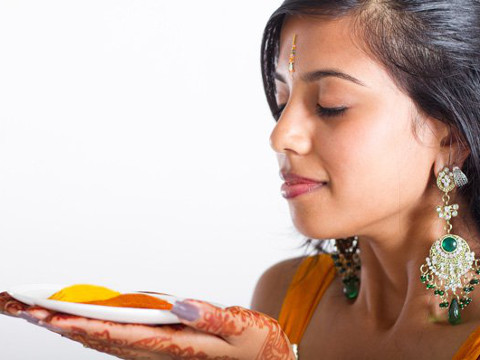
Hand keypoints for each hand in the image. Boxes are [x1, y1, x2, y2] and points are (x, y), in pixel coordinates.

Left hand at [0, 292, 295, 359]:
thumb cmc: (253, 347)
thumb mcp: (242, 330)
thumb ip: (212, 318)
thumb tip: (181, 305)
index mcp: (176, 347)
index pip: (120, 335)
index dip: (82, 323)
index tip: (48, 312)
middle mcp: (157, 352)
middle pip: (98, 338)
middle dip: (57, 321)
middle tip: (19, 304)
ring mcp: (154, 352)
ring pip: (101, 340)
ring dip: (65, 324)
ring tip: (33, 308)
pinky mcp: (157, 347)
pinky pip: (114, 339)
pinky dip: (87, 327)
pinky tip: (72, 320)